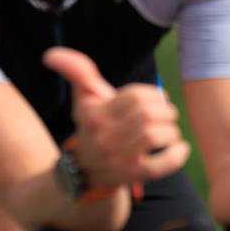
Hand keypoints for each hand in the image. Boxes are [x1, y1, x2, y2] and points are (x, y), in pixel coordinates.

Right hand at [43, 47, 189, 187]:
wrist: (86, 170)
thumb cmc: (93, 125)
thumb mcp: (84, 98)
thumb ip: (77, 71)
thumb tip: (50, 54)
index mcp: (95, 114)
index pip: (134, 96)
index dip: (153, 94)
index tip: (157, 99)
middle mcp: (104, 136)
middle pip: (147, 115)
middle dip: (165, 112)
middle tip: (167, 115)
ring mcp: (118, 158)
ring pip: (156, 136)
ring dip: (171, 131)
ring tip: (170, 131)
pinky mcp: (132, 175)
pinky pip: (161, 165)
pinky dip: (177, 155)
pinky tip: (179, 148)